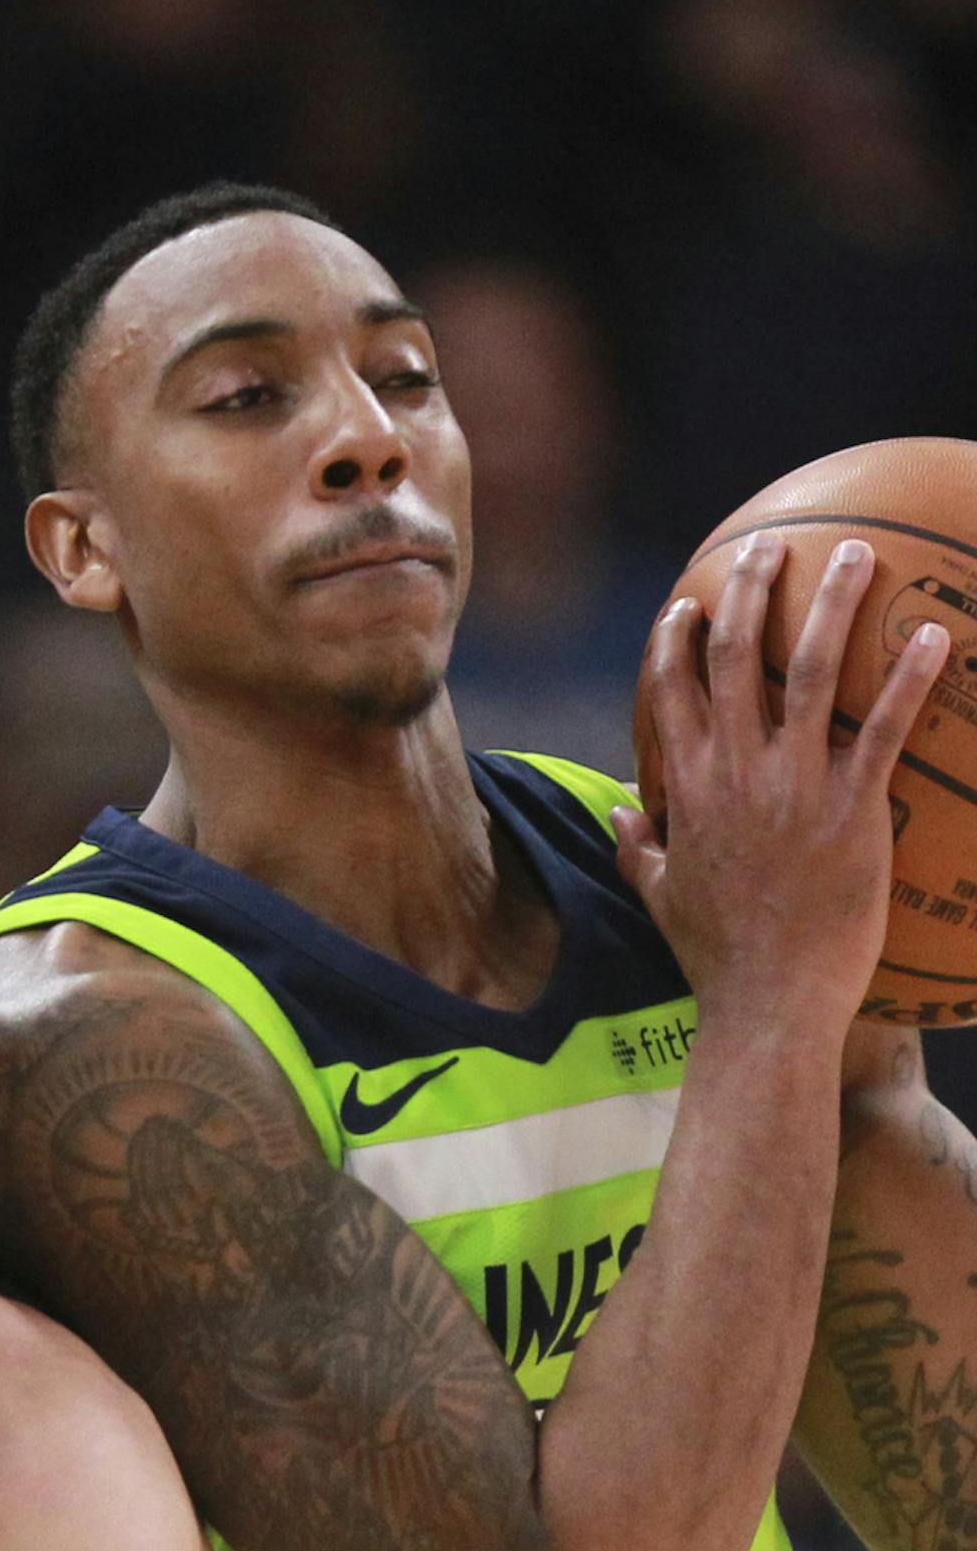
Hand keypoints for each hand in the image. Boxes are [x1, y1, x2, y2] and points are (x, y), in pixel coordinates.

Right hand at [617, 532, 948, 1036]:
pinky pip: (884, 727)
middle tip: (772, 549)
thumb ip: (636, 847)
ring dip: (831, 605)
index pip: (673, 689)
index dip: (679, 636)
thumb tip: (620, 812)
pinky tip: (931, 635)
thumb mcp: (659, 897)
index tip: (694, 602)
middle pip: (736, 656)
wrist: (769, 1001)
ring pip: (809, 671)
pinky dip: (907, 678)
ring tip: (853, 556)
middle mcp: (736, 773)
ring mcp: (794, 786)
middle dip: (751, 590)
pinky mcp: (852, 808)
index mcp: (689, 789)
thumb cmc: (716, 957)